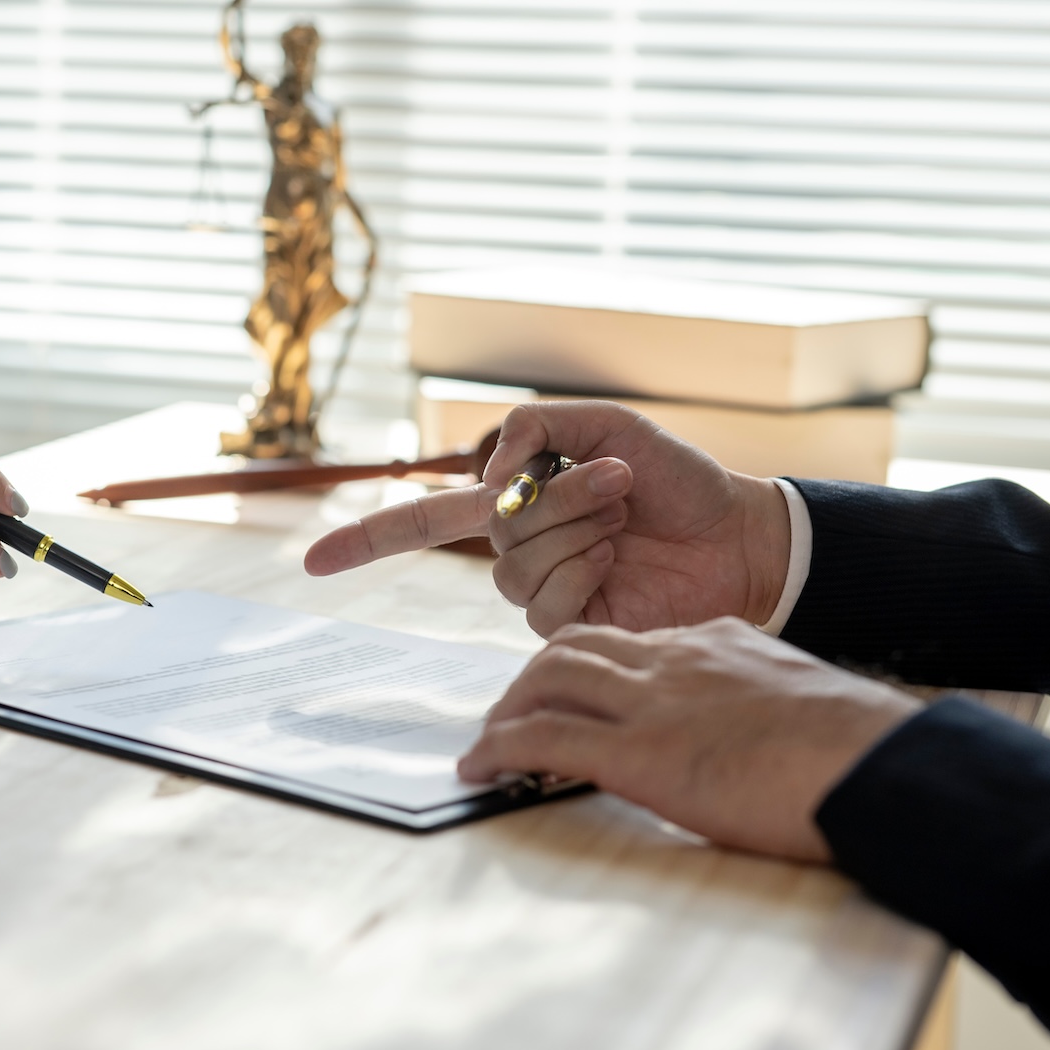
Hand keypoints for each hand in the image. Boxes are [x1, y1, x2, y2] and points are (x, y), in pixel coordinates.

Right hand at [305, 401, 790, 636]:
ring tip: (625, 514)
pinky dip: (589, 564)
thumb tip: (488, 475)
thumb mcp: (606, 425)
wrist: (736, 533)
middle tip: (619, 480)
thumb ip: (536, 427)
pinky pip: (548, 596)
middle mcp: (520, 549)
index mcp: (516, 501)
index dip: (368, 540)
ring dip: (578, 524)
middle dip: (557, 493)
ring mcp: (545, 590)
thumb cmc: (677, 481)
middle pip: (489, 526)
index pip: (425, 520)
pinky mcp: (572, 625)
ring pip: (517, 561)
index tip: (312, 562)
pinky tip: (622, 556)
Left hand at [459, 618, 918, 861]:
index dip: (589, 664)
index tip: (573, 693)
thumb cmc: (860, 751)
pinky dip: (501, 746)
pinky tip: (480, 768)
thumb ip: (756, 705)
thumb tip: (747, 741)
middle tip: (512, 713)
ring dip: (508, 707)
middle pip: (574, 646)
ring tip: (491, 740)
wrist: (878, 765)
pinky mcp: (639, 751)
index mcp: (716, 644)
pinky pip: (544, 735)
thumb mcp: (798, 704)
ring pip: (548, 677)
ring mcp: (654, 701)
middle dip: (532, 677)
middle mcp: (676, 658)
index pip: (631, 639)